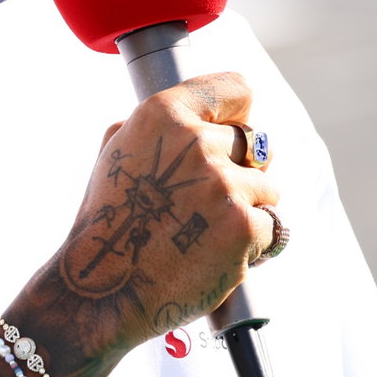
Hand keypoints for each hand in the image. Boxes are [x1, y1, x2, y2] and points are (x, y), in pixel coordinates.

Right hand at [0, 72, 277, 376]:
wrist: (103, 288)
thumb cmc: (108, 222)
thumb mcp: (114, 152)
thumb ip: (154, 125)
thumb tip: (189, 113)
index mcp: (164, 114)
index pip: (236, 88)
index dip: (239, 111)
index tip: (233, 128)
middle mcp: (197, 141)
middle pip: (254, 142)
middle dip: (241, 169)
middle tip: (207, 200)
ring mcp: (224, 184)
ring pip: (267, 188)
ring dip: (248, 210)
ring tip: (208, 232)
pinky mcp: (243, 226)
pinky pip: (272, 227)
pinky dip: (254, 245)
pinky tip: (217, 254)